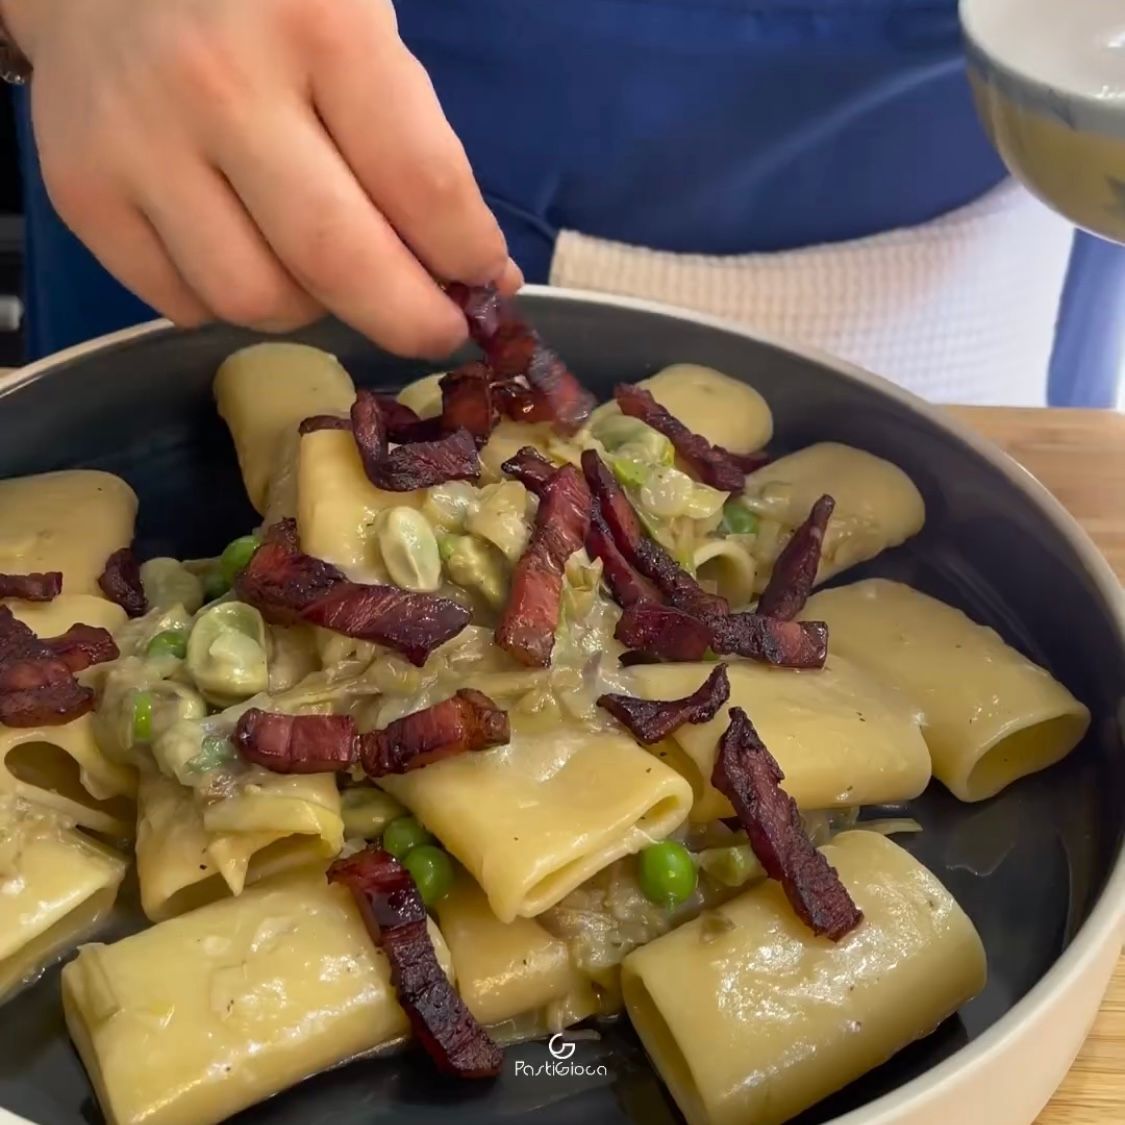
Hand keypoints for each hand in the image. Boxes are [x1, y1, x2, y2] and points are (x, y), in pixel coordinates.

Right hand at [3, 0, 520, 355]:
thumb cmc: (264, 2)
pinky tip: (248, 253)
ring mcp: (140, 144)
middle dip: (407, 320)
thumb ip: (416, 142)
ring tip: (327, 273)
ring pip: (257, 300)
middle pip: (336, 263)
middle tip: (435, 329)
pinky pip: (185, 303)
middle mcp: (221, 86)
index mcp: (319, 23)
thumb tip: (475, 272)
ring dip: (314, 310)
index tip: (484, 282)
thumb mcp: (359, 26)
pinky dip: (233, 303)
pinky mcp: (84, 191)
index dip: (467, 255)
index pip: (421, 182)